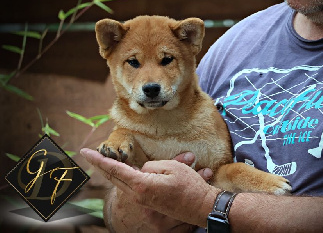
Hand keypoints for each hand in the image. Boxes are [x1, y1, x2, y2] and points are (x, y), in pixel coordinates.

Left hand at [80, 148, 216, 231]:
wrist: (201, 207)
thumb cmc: (189, 187)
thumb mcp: (172, 168)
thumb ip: (152, 166)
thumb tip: (142, 169)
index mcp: (142, 185)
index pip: (115, 169)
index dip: (99, 160)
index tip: (85, 152)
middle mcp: (137, 195)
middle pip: (113, 177)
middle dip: (99, 165)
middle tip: (88, 154)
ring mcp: (142, 200)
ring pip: (120, 182)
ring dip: (110, 171)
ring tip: (102, 160)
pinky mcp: (147, 202)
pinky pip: (130, 186)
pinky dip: (122, 177)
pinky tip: (121, 171)